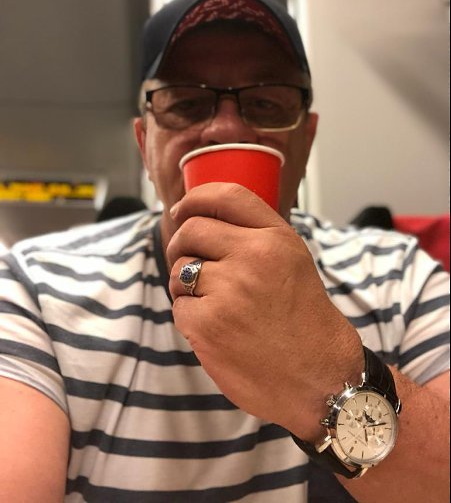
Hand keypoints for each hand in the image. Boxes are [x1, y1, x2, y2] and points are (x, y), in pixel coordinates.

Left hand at [167, 183, 362, 440]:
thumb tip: (202, 218)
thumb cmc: (304, 321)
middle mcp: (252, 257)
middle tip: (191, 265)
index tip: (182, 210)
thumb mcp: (293, 262)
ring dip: (186, 285)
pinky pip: (178, 305)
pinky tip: (215, 329)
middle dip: (182, 246)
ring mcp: (228, 290)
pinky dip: (190, 317)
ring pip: (180, 269)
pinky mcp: (207, 324)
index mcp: (276, 238)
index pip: (227, 196)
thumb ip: (255, 236)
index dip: (195, 198)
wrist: (321, 379)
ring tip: (214, 304)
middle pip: (191, 230)